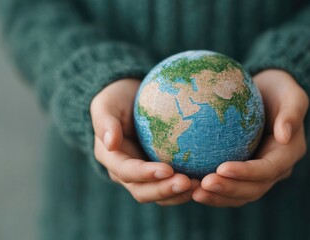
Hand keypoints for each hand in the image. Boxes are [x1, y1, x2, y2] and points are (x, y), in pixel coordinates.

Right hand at [91, 79, 197, 205]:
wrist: (130, 99)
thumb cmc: (117, 98)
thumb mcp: (106, 104)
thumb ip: (105, 122)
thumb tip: (110, 143)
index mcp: (111, 159)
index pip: (127, 172)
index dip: (146, 174)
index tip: (168, 169)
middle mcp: (126, 173)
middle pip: (143, 191)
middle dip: (165, 190)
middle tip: (188, 183)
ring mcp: (144, 176)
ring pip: (159, 194)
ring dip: (178, 194)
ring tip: (200, 186)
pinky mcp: (160, 173)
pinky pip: (172, 185)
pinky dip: (186, 188)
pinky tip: (204, 181)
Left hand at [192, 69, 308, 206]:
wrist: (269, 94)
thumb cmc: (279, 89)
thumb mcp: (291, 94)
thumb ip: (292, 112)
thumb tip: (284, 136)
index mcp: (288, 154)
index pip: (268, 170)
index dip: (246, 173)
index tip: (221, 168)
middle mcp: (275, 169)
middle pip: (253, 189)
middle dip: (228, 190)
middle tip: (203, 185)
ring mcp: (259, 174)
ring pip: (240, 194)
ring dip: (218, 197)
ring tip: (194, 192)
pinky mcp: (243, 173)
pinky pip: (229, 186)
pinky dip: (212, 191)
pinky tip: (191, 186)